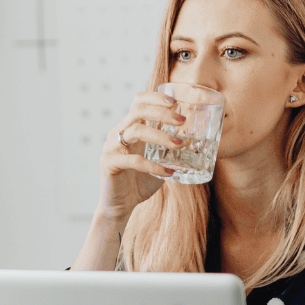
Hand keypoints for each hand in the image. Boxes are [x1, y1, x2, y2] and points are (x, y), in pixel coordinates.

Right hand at [98, 88, 183, 223]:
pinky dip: (153, 165)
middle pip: (138, 110)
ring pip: (135, 130)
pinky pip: (133, 160)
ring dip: (160, 136)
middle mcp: (117, 134)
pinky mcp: (109, 164)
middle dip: (162, 112)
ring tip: (179, 145)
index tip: (175, 103)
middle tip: (182, 121)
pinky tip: (168, 172)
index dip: (156, 98)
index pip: (138, 102)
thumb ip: (169, 149)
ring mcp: (111, 148)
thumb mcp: (157, 160)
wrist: (119, 206)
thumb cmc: (139, 182)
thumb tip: (195, 141)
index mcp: (128, 128)